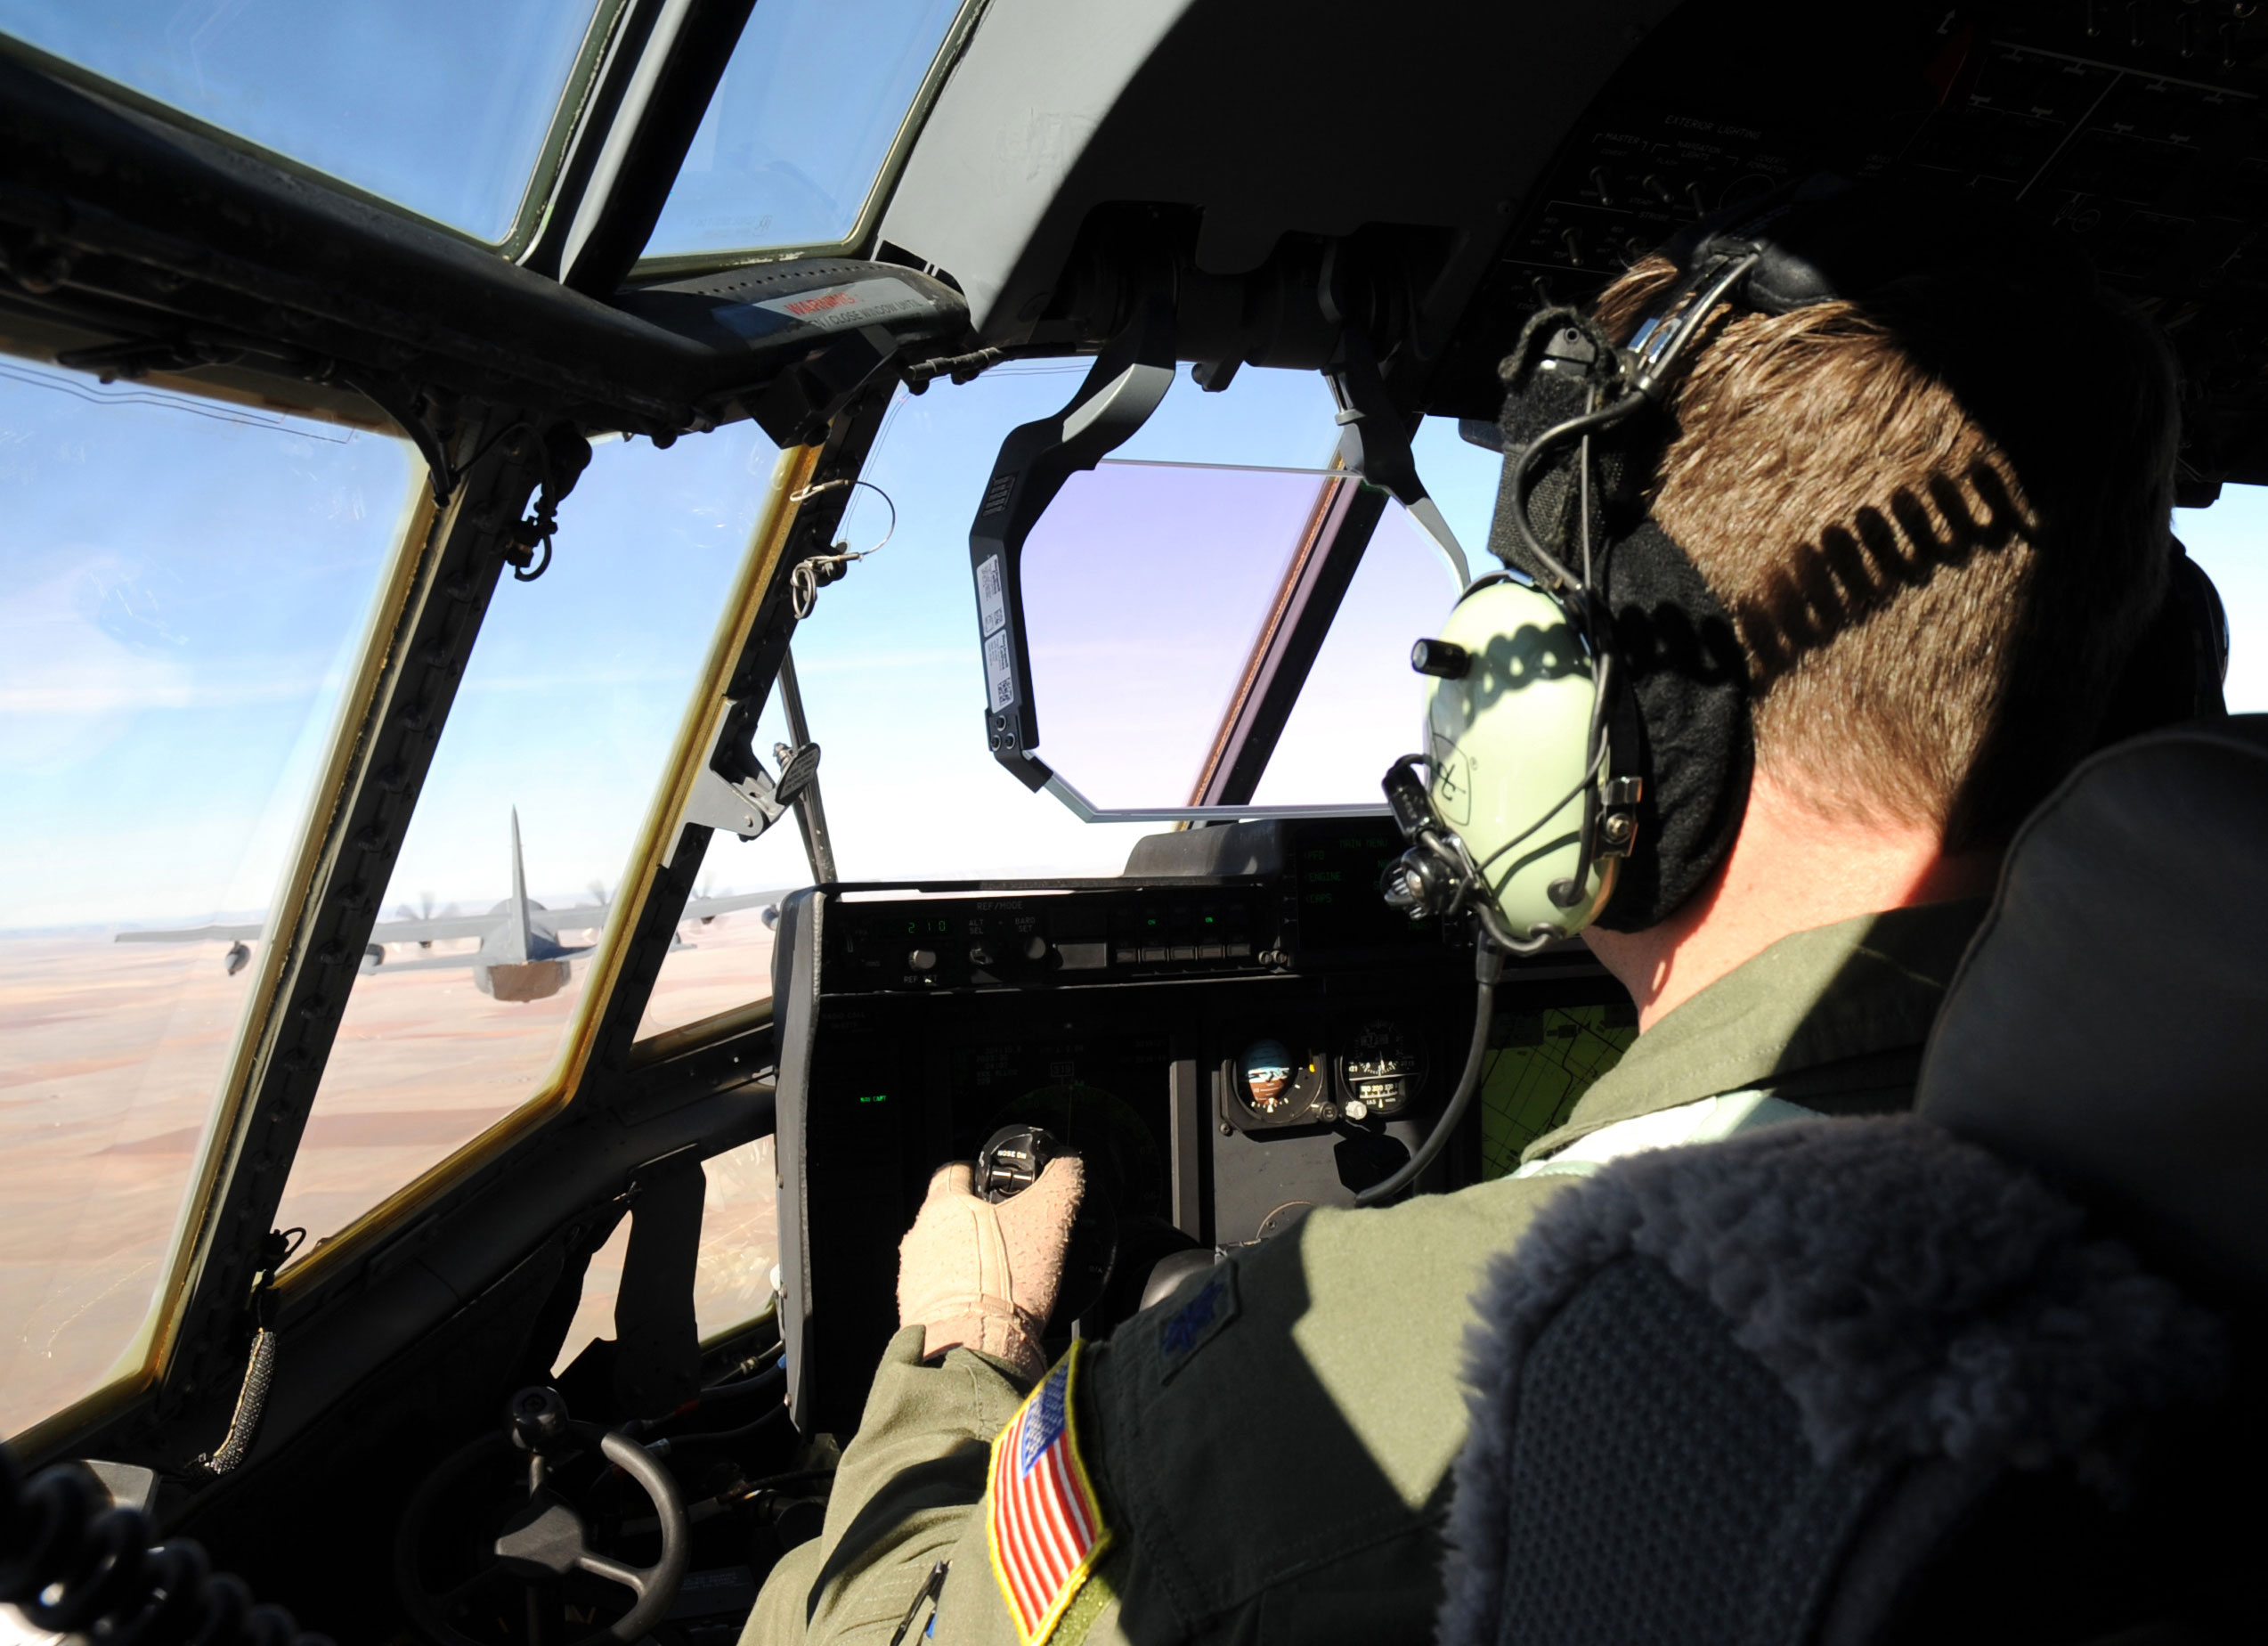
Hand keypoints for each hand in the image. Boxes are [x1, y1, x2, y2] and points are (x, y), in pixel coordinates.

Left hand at [897, 1155, 1083, 1380]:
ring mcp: (913, 1279)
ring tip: (1005, 1277)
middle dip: (980, 1223)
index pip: (955, 1170)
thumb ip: (1062, 1180)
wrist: (975, 1351)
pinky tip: (990, 1306)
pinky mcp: (916, 1314)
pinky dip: (963, 1295)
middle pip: (949, 1216)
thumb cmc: (1006, 1284)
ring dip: (970, 1261)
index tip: (999, 1184)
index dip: (980, 1172)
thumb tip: (1070, 1162)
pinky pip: (941, 1294)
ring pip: (944, 1256)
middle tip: (1013, 1236)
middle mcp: (919, 1238)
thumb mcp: (1050, 1219)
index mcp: (943, 1206)